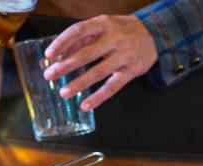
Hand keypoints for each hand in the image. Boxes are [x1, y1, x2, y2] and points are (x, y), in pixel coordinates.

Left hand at [43, 15, 157, 110]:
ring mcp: (124, 56)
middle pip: (86, 53)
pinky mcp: (131, 71)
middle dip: (66, 66)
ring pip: (98, 72)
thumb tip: (58, 55)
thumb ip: (82, 39)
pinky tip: (85, 105)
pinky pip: (112, 87)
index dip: (62, 43)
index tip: (49, 55)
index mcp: (104, 23)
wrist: (154, 36)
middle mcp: (115, 38)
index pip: (78, 31)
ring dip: (79, 84)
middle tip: (50, 75)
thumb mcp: (103, 28)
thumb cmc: (122, 31)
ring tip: (64, 93)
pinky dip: (98, 98)